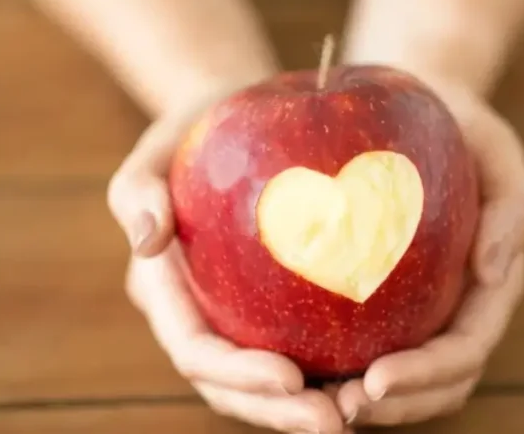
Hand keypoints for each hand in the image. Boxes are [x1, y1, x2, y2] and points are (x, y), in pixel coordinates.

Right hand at [108, 92, 352, 433]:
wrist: (224, 120)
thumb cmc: (189, 130)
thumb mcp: (157, 145)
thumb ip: (139, 190)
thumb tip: (147, 240)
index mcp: (164, 294)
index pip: (196, 351)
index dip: (238, 375)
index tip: (290, 377)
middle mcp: (198, 319)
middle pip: (232, 387)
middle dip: (278, 412)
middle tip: (334, 423)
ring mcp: (235, 319)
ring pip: (269, 383)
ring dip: (308, 406)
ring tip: (363, 412)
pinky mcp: (271, 308)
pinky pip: (303, 347)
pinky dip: (332, 368)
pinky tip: (383, 370)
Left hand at [333, 91, 523, 426]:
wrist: (423, 109)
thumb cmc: (461, 122)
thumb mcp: (495, 146)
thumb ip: (512, 206)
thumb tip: (494, 272)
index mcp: (490, 287)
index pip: (464, 350)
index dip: (425, 376)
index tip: (374, 382)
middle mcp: (459, 308)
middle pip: (436, 384)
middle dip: (393, 407)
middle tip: (336, 409)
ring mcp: (423, 309)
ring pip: (401, 379)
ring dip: (364, 401)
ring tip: (312, 402)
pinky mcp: (385, 298)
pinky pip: (362, 341)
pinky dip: (336, 364)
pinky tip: (292, 365)